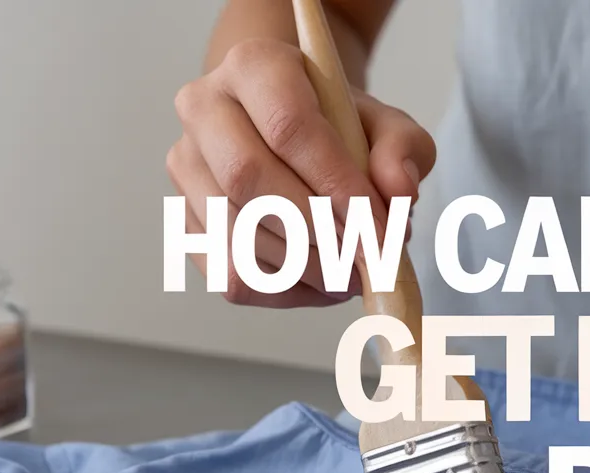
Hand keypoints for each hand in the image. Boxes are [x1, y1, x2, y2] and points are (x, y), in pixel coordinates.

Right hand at [166, 38, 436, 307]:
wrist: (291, 134)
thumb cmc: (340, 129)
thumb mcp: (387, 126)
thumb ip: (403, 150)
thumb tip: (400, 191)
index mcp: (255, 65)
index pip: (288, 126)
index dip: (338, 184)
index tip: (380, 228)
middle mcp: (204, 108)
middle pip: (248, 178)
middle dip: (318, 231)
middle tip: (367, 259)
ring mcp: (186, 166)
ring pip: (235, 233)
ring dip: (305, 268)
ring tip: (352, 272)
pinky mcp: (186, 220)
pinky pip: (230, 273)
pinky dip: (283, 290)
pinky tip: (320, 281)